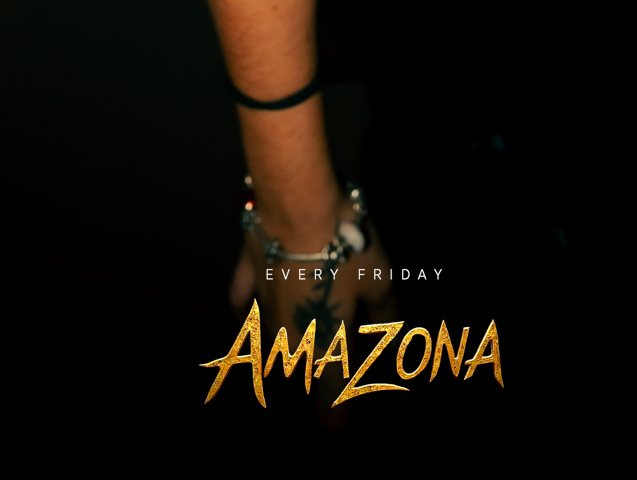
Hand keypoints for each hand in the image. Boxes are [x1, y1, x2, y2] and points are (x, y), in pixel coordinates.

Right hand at [229, 201, 394, 428]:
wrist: (296, 204)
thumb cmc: (345, 246)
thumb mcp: (380, 278)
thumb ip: (386, 312)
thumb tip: (395, 331)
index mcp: (325, 342)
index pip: (332, 392)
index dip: (335, 414)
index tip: (337, 432)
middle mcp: (289, 334)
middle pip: (298, 369)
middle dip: (311, 377)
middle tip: (325, 374)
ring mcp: (262, 306)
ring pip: (269, 343)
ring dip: (282, 352)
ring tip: (291, 355)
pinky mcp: (245, 276)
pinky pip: (240, 304)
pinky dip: (244, 315)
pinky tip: (243, 319)